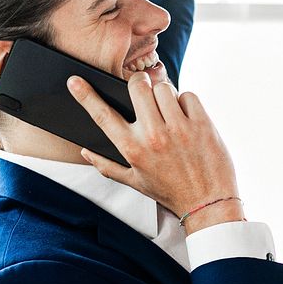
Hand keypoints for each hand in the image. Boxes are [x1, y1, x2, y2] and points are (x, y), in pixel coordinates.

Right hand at [66, 71, 240, 218]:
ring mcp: (179, 129)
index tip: (74, 81)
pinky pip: (188, 95)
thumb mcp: (134, 182)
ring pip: (164, 87)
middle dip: (139, 84)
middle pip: (137, 86)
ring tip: (169, 112)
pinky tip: (186, 118)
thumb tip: (85, 152)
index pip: (103, 116)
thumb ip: (107, 166)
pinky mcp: (201, 124)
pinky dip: (186, 102)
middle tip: (144, 92)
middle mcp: (153, 136)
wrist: (208, 202)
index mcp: (133, 149)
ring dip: (164, 95)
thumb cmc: (170, 192)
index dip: (85, 96)